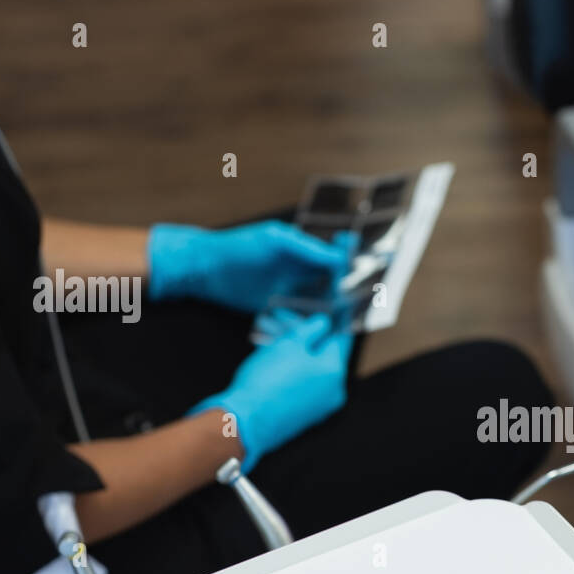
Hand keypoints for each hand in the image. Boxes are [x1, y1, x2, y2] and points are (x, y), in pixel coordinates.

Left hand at [147, 220, 358, 312]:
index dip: (351, 270)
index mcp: (302, 251)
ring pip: (315, 304)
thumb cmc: (239, 247)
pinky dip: (306, 324)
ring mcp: (286, 291)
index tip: (369, 280)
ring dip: (327, 313)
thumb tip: (337, 258)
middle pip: (328, 285)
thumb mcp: (275, 242)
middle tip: (359, 309)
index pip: (334, 261)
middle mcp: (297, 271)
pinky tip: (316, 332)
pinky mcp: (274, 308)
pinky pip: (296, 318)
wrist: (204, 268)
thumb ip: (307, 249)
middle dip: (344, 296)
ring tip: (343, 324)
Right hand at [191, 312, 351, 471]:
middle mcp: (334, 391)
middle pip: (322, 354)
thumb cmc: (267, 380)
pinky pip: (303, 387)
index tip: (317, 315)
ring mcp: (319, 406)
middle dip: (301, 336)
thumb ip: (310, 330)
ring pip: (310, 370)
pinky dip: (291, 372)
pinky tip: (271, 361)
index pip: (340, 339)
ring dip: (292, 352)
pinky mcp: (303, 416)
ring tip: (268, 338)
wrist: (247, 421)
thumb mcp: (289, 344)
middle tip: (279, 322)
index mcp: (336, 371)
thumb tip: (324, 323)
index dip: (327, 323)